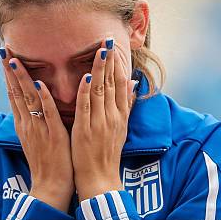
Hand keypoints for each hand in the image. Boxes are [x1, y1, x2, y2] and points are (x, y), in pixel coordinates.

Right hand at [2, 51, 74, 211]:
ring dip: (21, 78)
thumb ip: (34, 121)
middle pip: (15, 92)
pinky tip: (39, 83)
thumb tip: (33, 106)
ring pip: (27, 99)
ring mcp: (38, 129)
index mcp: (24, 124)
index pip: (13, 94)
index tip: (6, 55)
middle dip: (9, 70)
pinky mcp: (52, 135)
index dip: (9, 74)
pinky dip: (43, 97)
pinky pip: (47, 113)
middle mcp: (27, 124)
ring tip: (14, 59)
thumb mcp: (37, 139)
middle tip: (4, 48)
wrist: (51, 188)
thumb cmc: (48, 164)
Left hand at [71, 39, 136, 201]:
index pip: (119, 84)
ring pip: (100, 91)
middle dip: (110, 61)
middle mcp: (112, 117)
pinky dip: (85, 91)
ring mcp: (99, 123)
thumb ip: (125, 105)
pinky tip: (86, 76)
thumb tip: (134, 83)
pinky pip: (86, 107)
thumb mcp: (120, 128)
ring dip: (99, 69)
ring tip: (99, 50)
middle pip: (112, 84)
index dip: (117, 64)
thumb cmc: (106, 155)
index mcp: (119, 115)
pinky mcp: (86, 131)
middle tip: (107, 39)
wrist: (100, 180)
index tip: (114, 46)